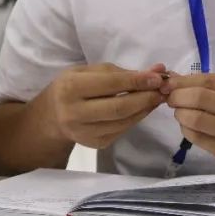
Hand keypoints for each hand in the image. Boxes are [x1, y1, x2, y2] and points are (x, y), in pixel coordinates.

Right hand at [44, 62, 166, 149]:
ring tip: (157, 96)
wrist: (51, 117)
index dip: (137, 81)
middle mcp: (74, 113)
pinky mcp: (94, 144)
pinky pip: (122, 130)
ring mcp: (84, 132)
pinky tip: (144, 108)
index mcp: (71, 88)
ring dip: (145, 109)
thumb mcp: (87, 71)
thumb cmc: (71, 87)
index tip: (158, 76)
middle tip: (163, 89)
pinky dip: (137, 118)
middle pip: (119, 108)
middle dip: (146, 98)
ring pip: (124, 122)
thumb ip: (119, 72)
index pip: (110, 84)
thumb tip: (156, 71)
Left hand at [162, 73, 214, 171]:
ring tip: (179, 111)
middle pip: (200, 99)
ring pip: (197, 120)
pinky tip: (187, 125)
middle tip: (169, 97)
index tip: (169, 82)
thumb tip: (179, 79)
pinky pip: (199, 139)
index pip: (209, 81)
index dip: (184, 81)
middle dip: (178, 96)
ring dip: (180, 113)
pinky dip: (187, 130)